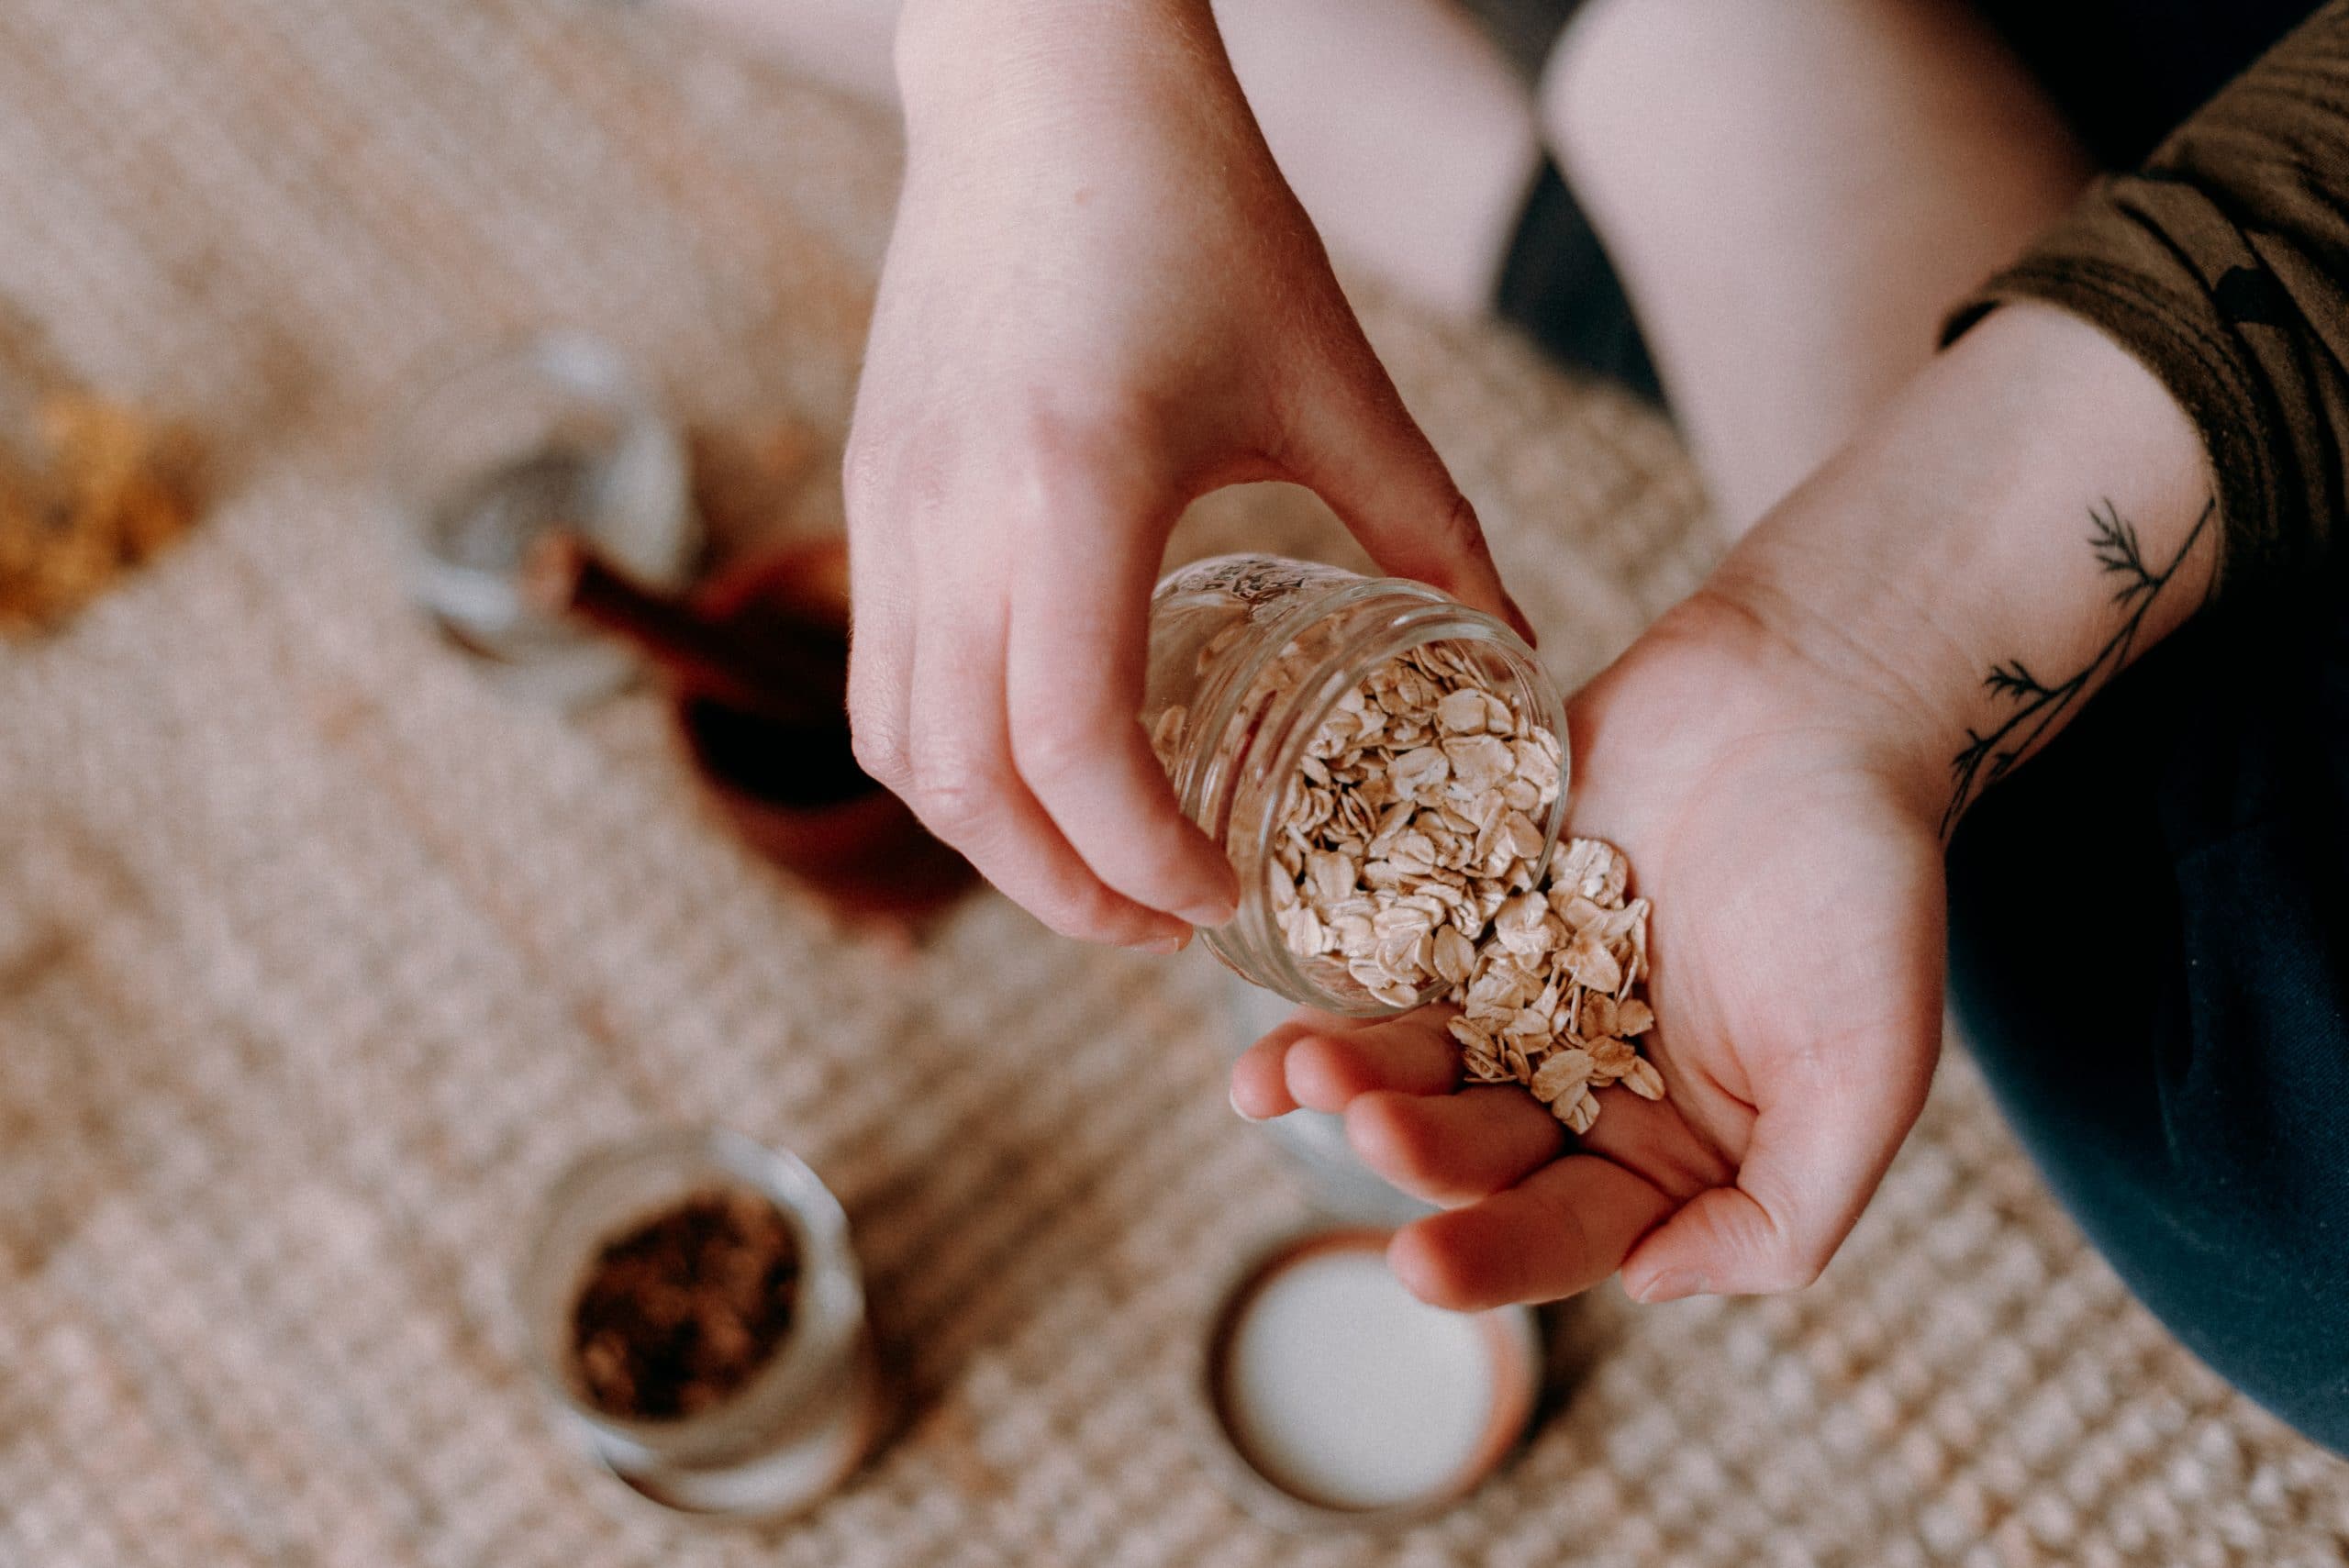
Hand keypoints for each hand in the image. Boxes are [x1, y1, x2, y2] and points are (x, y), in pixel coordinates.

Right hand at [845, 0, 1528, 950]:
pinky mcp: (868, 489)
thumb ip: (1428, 529)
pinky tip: (1032, 764)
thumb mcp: (1335, 379)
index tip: (1218, 895)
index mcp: (1076, 489)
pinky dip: (945, 761)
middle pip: (966, 789)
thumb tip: (1515, 657)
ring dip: (990, 842)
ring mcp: (889, 507)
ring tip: (1094, 870)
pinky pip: (877, 676)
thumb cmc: (1203, 215)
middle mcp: (954, 515)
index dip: (1141, 862)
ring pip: (897, 749)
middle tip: (1161, 927)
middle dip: (1066, 893)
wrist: (1047, 86)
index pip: (1068, 752)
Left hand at [1230, 591, 1946, 1306]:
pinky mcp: (1469, 909)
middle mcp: (1586, 1089)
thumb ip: (1784, 1212)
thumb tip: (1648, 1284)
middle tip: (1366, 1126)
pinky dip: (1335, 994)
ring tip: (1292, 1074)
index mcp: (1675, 1153)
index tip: (1417, 1265)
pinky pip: (1393, 963)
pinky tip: (1274, 1023)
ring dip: (1354, 1081)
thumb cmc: (1864, 886)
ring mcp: (1520, 996)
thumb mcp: (1867, 1075)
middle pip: (1478, 1150)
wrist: (1811, 699)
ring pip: (1421, 1063)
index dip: (1494, 1255)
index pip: (1571, 1232)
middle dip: (1415, 1151)